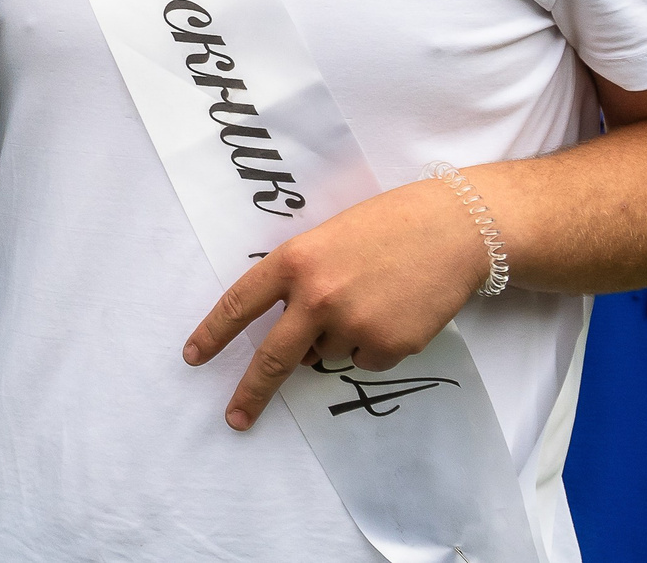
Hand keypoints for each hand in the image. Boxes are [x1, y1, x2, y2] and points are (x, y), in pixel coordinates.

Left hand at [183, 179, 490, 430]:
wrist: (452, 230)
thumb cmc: (385, 227)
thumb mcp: (327, 239)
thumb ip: (300, 281)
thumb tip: (293, 339)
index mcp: (294, 261)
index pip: (240, 304)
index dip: (213, 333)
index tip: (193, 357)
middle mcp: (317, 296)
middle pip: (273, 358)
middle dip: (251, 392)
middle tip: (235, 418)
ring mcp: (353, 324)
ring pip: (326, 354)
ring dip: (337, 339)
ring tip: (369, 298)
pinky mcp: (388, 346)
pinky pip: (364, 360)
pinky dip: (373, 346)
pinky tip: (393, 312)